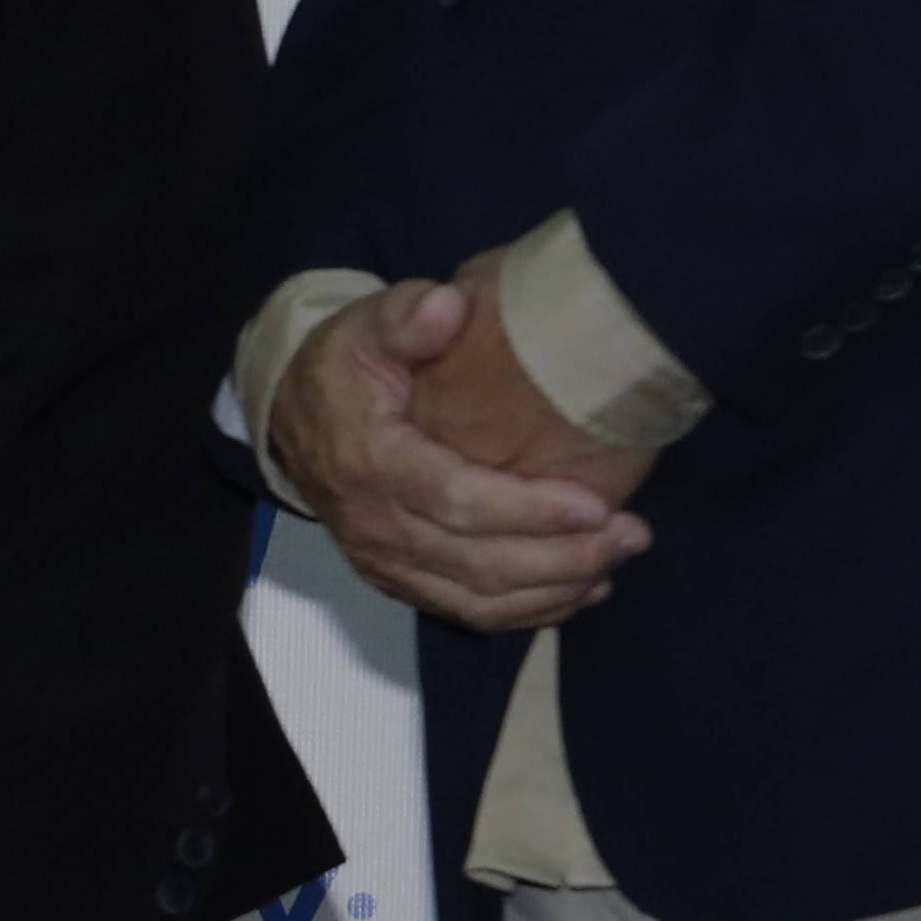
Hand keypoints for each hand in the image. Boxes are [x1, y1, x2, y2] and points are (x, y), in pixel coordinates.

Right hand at [265, 275, 648, 633]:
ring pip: (480, 600)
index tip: (596, 503)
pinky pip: (470, 613)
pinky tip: (584, 587)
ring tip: (619, 558)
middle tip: (630, 534)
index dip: (528, 510)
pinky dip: (533, 610)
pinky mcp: (400, 582)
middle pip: (479, 563)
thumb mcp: (363, 329)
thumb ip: (404, 315)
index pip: (455, 500)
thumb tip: (448, 307)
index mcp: (370, 463)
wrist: (289, 422)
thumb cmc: (342, 372)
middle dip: (564, 557)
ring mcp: (385, 563)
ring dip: (558, 588)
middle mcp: (374, 527)